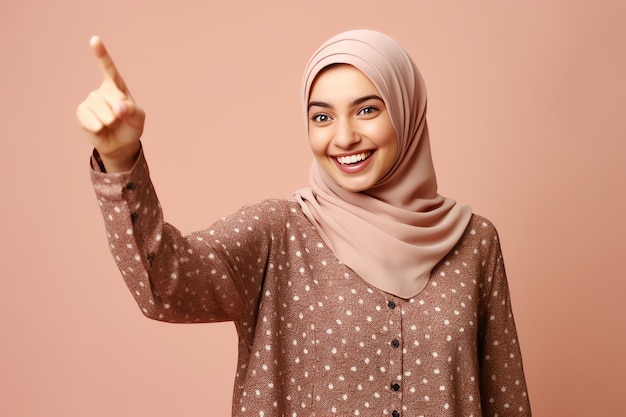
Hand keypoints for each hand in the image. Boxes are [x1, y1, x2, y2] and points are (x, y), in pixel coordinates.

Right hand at [76, 36, 144, 171]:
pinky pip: (91, 121)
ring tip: (111, 124)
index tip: (94, 40)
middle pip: (113, 99)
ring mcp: (90, 100)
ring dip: (110, 122)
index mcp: (117, 86)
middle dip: (120, 113)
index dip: (101, 54)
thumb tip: (117, 108)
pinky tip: (100, 129)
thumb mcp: (138, 118)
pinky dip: (99, 128)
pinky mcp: (82, 112)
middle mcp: (102, 90)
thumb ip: (131, 110)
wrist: (120, 144)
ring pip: (103, 112)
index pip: (108, 68)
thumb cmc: (130, 127)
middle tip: (120, 119)